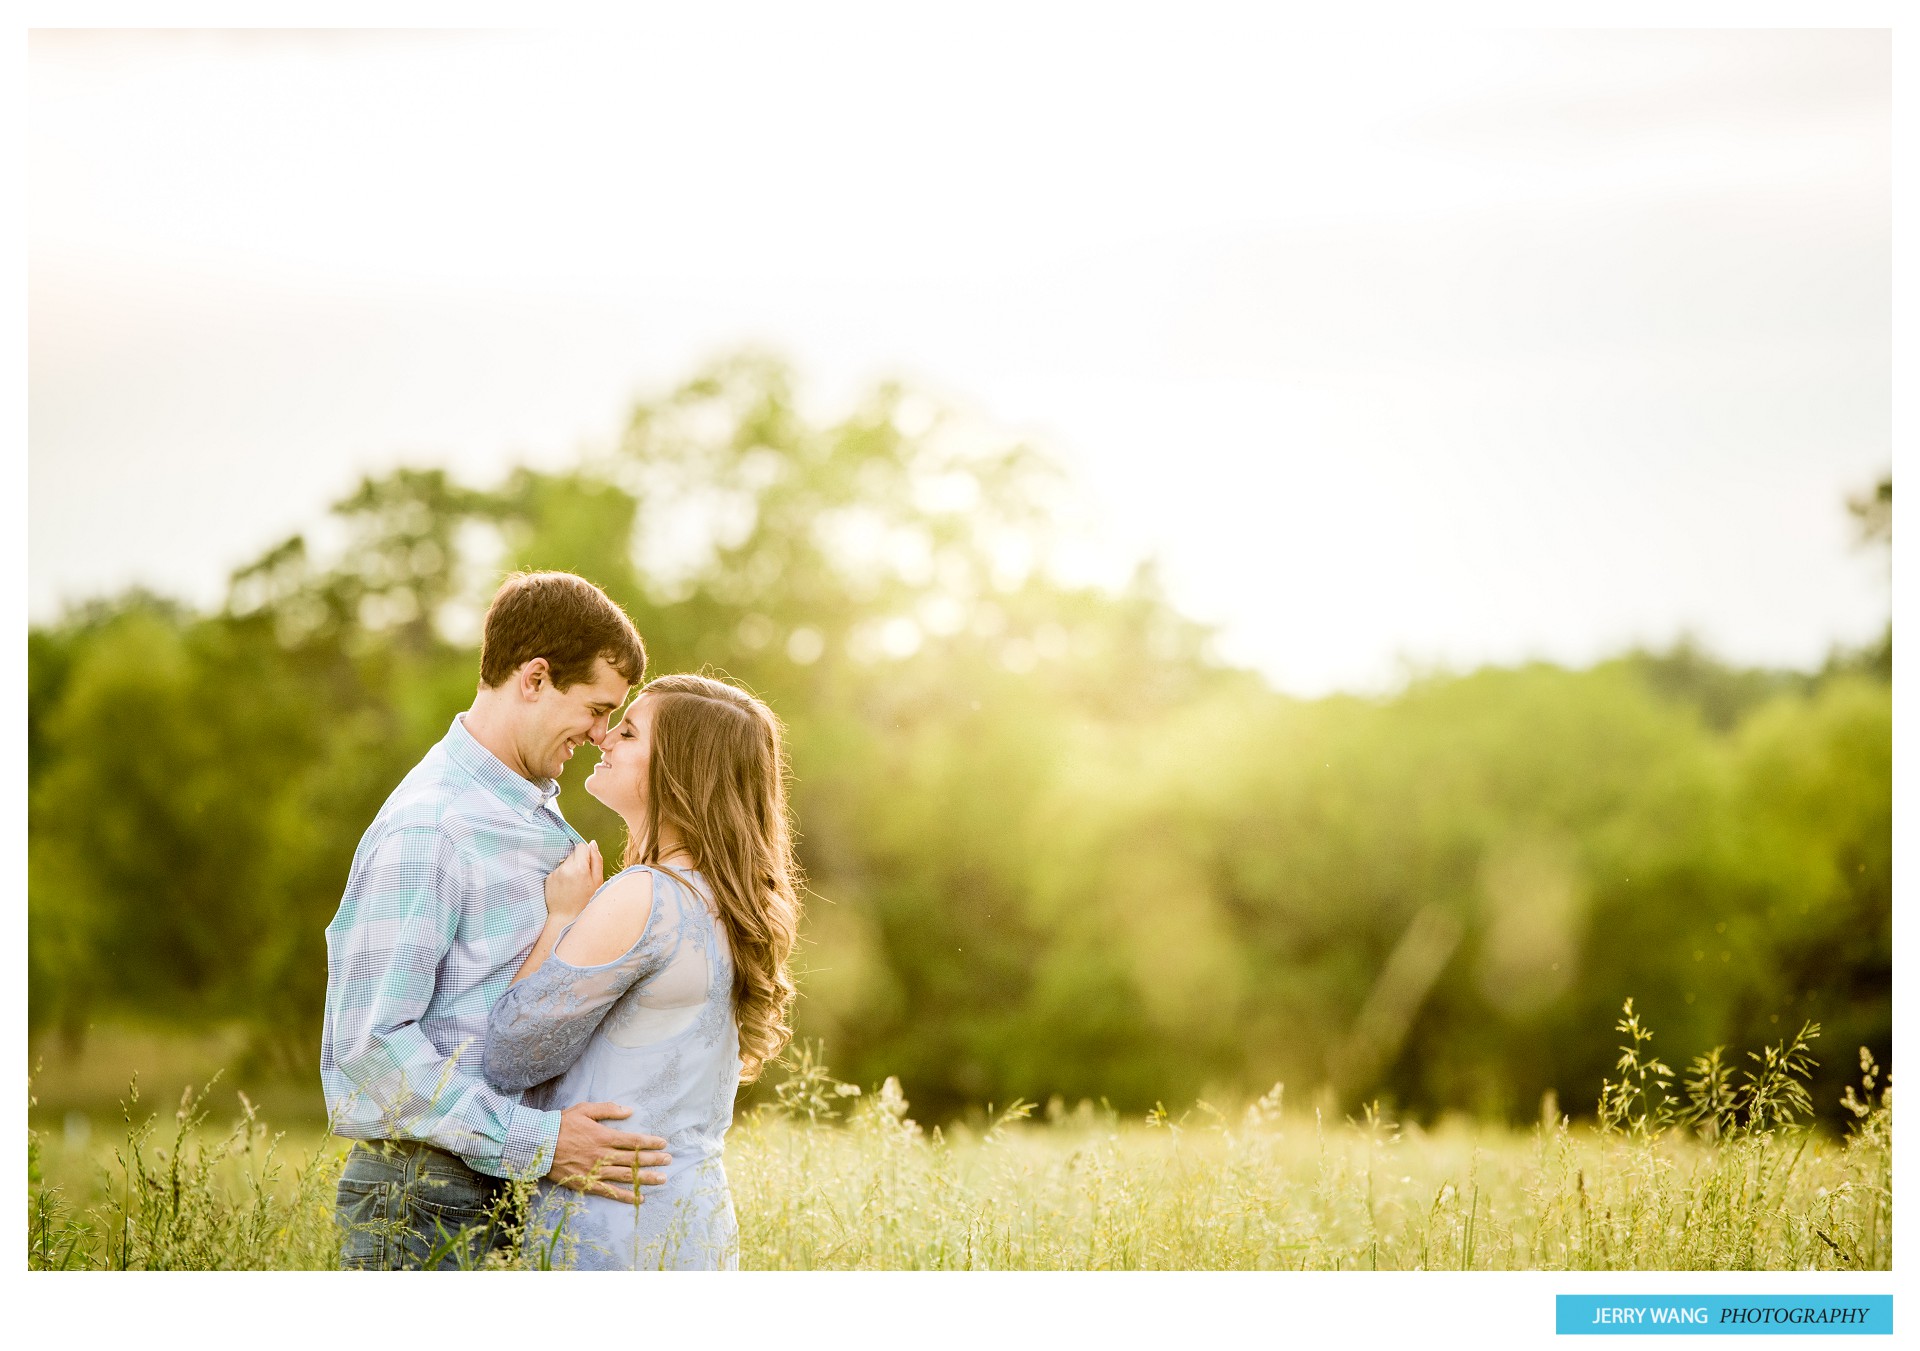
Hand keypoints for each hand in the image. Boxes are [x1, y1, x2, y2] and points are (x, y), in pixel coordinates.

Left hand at [545, 841, 603, 922]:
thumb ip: (597, 860)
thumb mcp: (598, 881)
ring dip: (570, 868)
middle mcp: (566, 867)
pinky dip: (562, 876)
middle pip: (573, 854)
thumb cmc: (585, 901)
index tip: (588, 866)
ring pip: (565, 862)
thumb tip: (593, 844)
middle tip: (582, 878)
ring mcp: (555, 873)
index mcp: (580, 867)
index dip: (586, 855)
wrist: (566, 917)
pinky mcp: (549, 878)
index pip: (581, 846)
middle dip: (579, 862)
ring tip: (573, 884)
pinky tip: (566, 887)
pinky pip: (558, 870)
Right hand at [547, 1101, 670, 1203]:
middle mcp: (602, 1155)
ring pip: (625, 1176)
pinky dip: (625, 1196)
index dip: (649, 1142)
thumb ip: (608, 1110)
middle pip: (632, 1159)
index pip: (632, 1140)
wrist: (538, 1145)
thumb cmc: (561, 1125)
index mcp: (603, 1136)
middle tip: (669, 1161)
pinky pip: (609, 1192)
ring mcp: (595, 1171)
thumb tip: (629, 1111)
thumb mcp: (584, 1109)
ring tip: (662, 1179)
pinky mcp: (586, 1183)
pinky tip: (639, 1199)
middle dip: (653, 1160)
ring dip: (644, 1178)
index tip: (663, 1143)